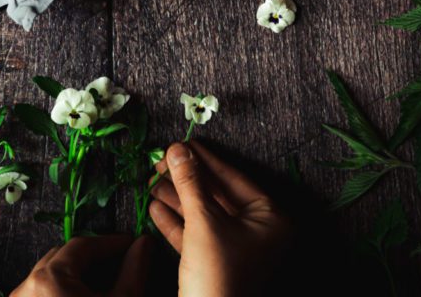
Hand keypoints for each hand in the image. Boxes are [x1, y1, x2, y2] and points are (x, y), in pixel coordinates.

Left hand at [10, 234, 150, 296]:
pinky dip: (63, 292)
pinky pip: (42, 294)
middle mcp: (26, 288)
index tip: (132, 244)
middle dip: (94, 258)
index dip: (112, 243)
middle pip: (65, 257)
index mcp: (48, 278)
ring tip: (105, 284)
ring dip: (79, 276)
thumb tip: (143, 244)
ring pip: (52, 276)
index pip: (84, 245)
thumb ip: (134, 270)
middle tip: (121, 263)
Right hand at [149, 141, 291, 296]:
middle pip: (218, 195)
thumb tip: (177, 149)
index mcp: (270, 218)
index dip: (203, 158)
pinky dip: (177, 224)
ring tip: (151, 183)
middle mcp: (260, 233)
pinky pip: (198, 238)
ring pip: (205, 216)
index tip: (180, 143)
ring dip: (177, 200)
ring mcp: (240, 252)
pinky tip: (155, 209)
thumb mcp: (203, 223)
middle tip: (159, 163)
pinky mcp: (220, 268)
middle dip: (186, 180)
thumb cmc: (219, 277)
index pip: (233, 176)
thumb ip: (190, 182)